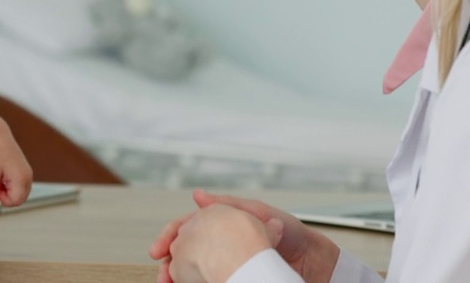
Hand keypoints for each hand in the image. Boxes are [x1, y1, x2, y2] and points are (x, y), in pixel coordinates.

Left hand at [0, 132, 32, 206]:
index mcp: (21, 177)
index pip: (16, 201)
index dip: (3, 200)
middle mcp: (28, 177)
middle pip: (20, 200)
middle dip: (6, 197)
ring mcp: (28, 175)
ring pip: (20, 194)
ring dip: (8, 192)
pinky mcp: (26, 173)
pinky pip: (20, 187)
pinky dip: (11, 187)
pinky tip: (3, 178)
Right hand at [164, 204, 282, 282]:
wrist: (312, 260)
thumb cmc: (289, 232)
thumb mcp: (257, 212)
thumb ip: (227, 205)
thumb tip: (197, 195)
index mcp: (221, 224)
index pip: (186, 229)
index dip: (168, 237)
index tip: (157, 251)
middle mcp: (220, 244)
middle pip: (184, 252)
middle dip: (168, 264)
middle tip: (162, 275)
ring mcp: (226, 263)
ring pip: (193, 271)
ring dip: (178, 278)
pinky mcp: (232, 277)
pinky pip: (208, 281)